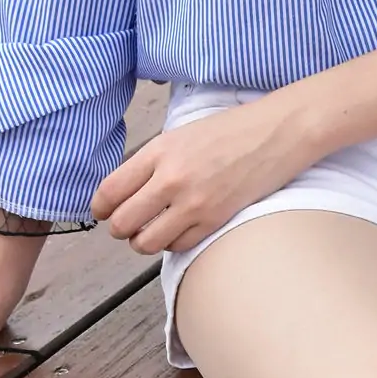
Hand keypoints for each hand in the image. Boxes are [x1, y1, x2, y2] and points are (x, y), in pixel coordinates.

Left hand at [91, 93, 310, 253]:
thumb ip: (151, 162)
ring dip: (143, 242)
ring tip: (151, 232)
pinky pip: (178, 246)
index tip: (102, 213)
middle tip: (127, 226)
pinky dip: (172, 243)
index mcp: (158, 151)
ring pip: (146, 242)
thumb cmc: (230, 131)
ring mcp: (194, 202)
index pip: (110, 191)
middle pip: (123, 222)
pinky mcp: (215, 220)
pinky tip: (178, 230)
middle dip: (120, 229)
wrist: (276, 133)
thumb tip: (125, 191)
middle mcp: (171, 178)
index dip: (99, 208)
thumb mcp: (180, 134)